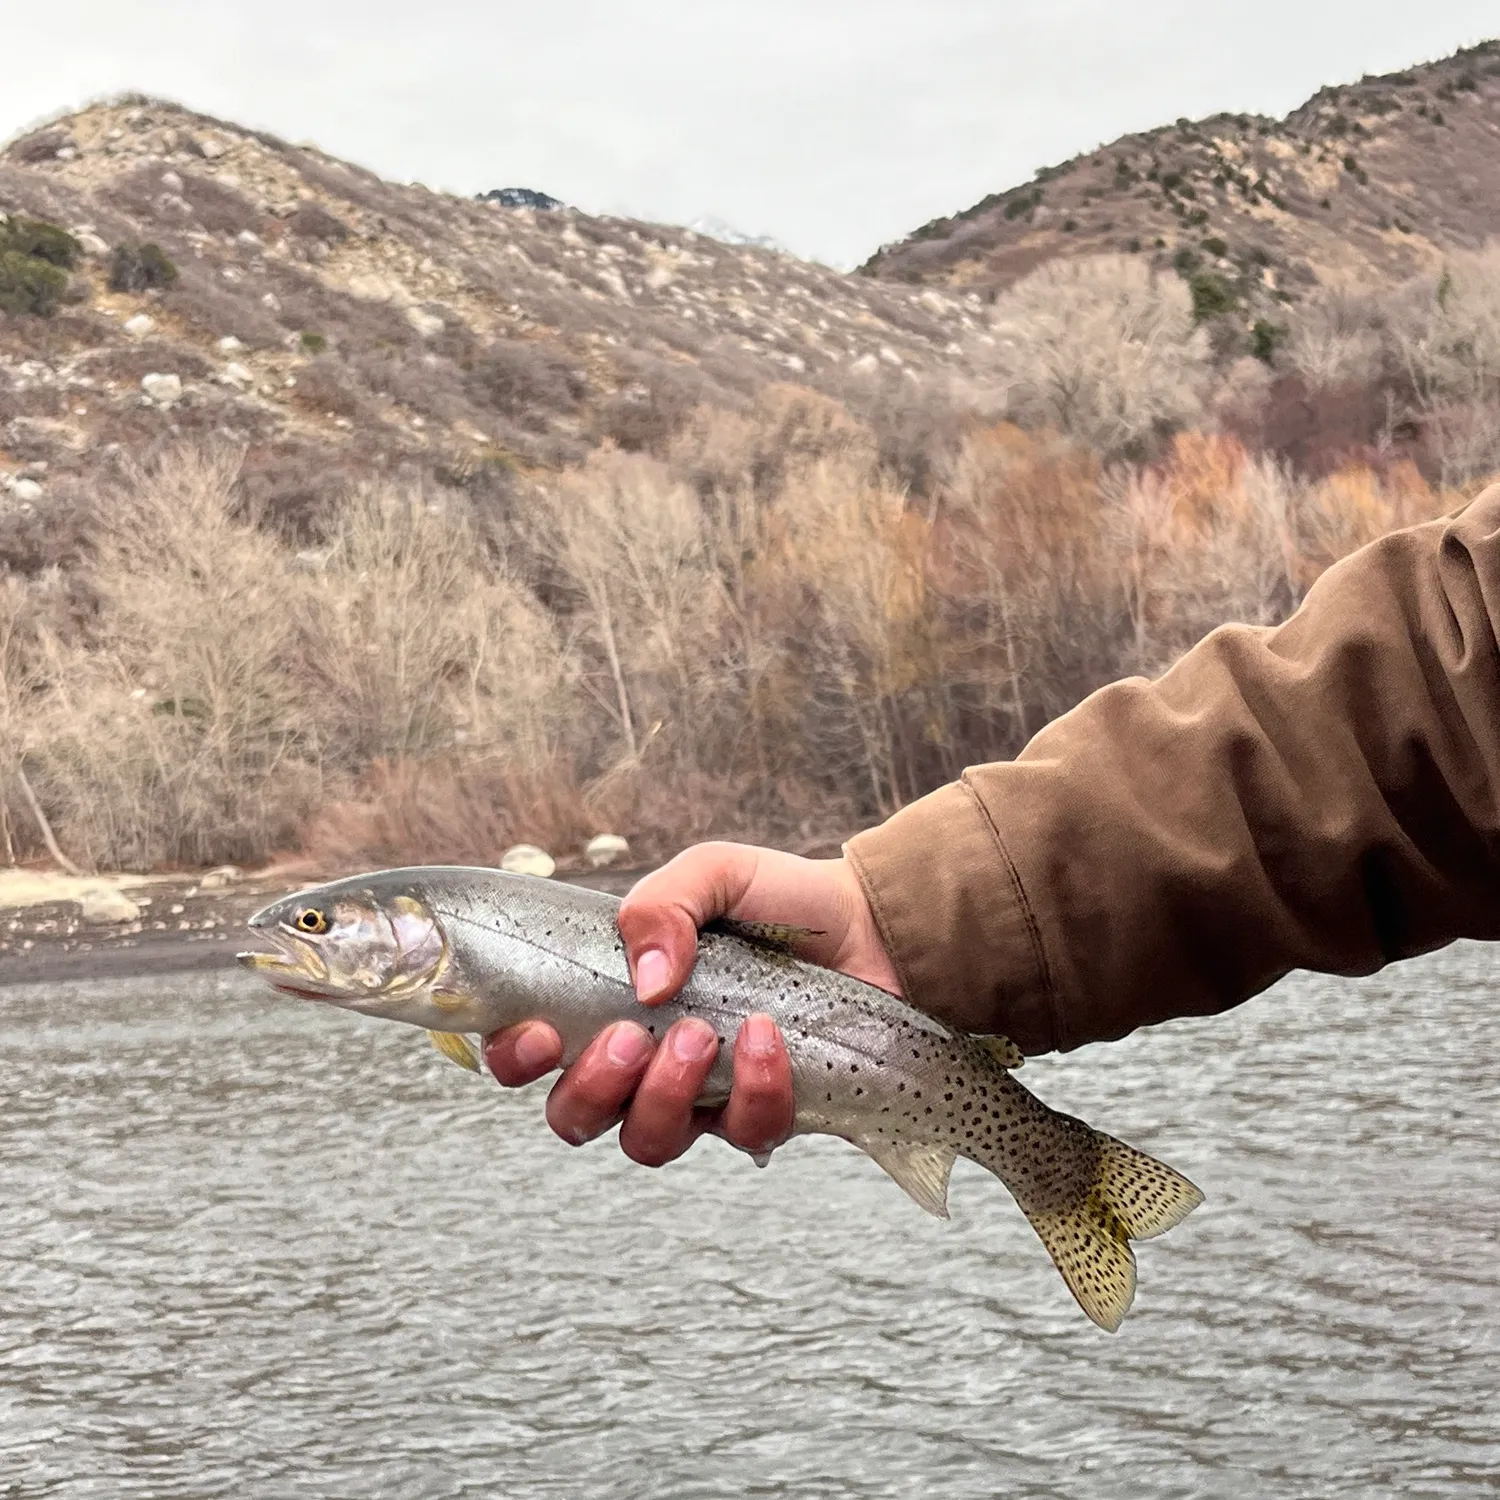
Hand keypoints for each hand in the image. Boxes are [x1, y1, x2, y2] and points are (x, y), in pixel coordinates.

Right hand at [483, 842, 900, 1165]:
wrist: (872, 924)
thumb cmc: (778, 900)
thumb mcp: (712, 874)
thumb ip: (661, 907)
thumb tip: (647, 979)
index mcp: (610, 1000)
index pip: (530, 1053)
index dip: (514, 1059)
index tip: (540, 1034)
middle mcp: (644, 1060)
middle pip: (576, 1118)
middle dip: (593, 1087)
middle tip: (633, 1038)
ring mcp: (701, 1096)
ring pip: (649, 1142)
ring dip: (665, 1096)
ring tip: (703, 1036)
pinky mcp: (763, 1115)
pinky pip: (741, 1135)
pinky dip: (753, 1090)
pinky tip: (769, 1038)